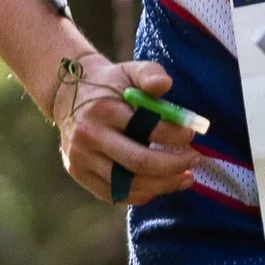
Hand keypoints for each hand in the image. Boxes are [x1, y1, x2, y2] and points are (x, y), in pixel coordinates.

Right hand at [51, 54, 199, 207]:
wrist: (69, 95)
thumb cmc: (111, 85)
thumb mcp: (130, 70)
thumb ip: (150, 73)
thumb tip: (165, 84)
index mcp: (104, 109)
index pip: (145, 128)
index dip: (174, 134)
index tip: (192, 134)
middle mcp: (89, 136)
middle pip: (138, 162)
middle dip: (173, 165)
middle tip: (195, 160)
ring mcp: (80, 157)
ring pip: (127, 183)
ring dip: (162, 185)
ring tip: (185, 178)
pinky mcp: (78, 172)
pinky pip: (113, 194)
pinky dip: (139, 195)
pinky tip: (158, 187)